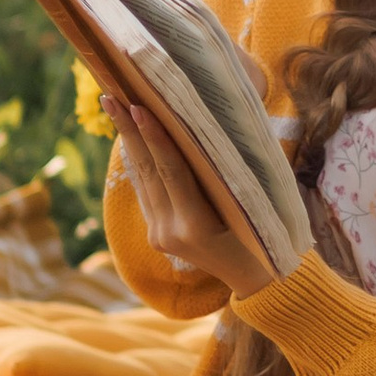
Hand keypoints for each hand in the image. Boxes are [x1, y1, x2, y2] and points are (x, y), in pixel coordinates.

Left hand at [106, 97, 277, 300]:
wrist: (254, 280)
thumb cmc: (263, 234)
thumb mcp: (249, 202)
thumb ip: (225, 171)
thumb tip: (209, 125)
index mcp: (196, 225)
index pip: (171, 172)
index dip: (155, 138)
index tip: (139, 106)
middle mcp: (170, 232)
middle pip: (147, 171)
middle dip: (129, 131)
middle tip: (112, 95)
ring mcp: (159, 235)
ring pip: (141, 179)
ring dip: (128, 141)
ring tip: (114, 106)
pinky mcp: (155, 235)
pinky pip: (145, 191)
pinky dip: (138, 161)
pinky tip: (130, 136)